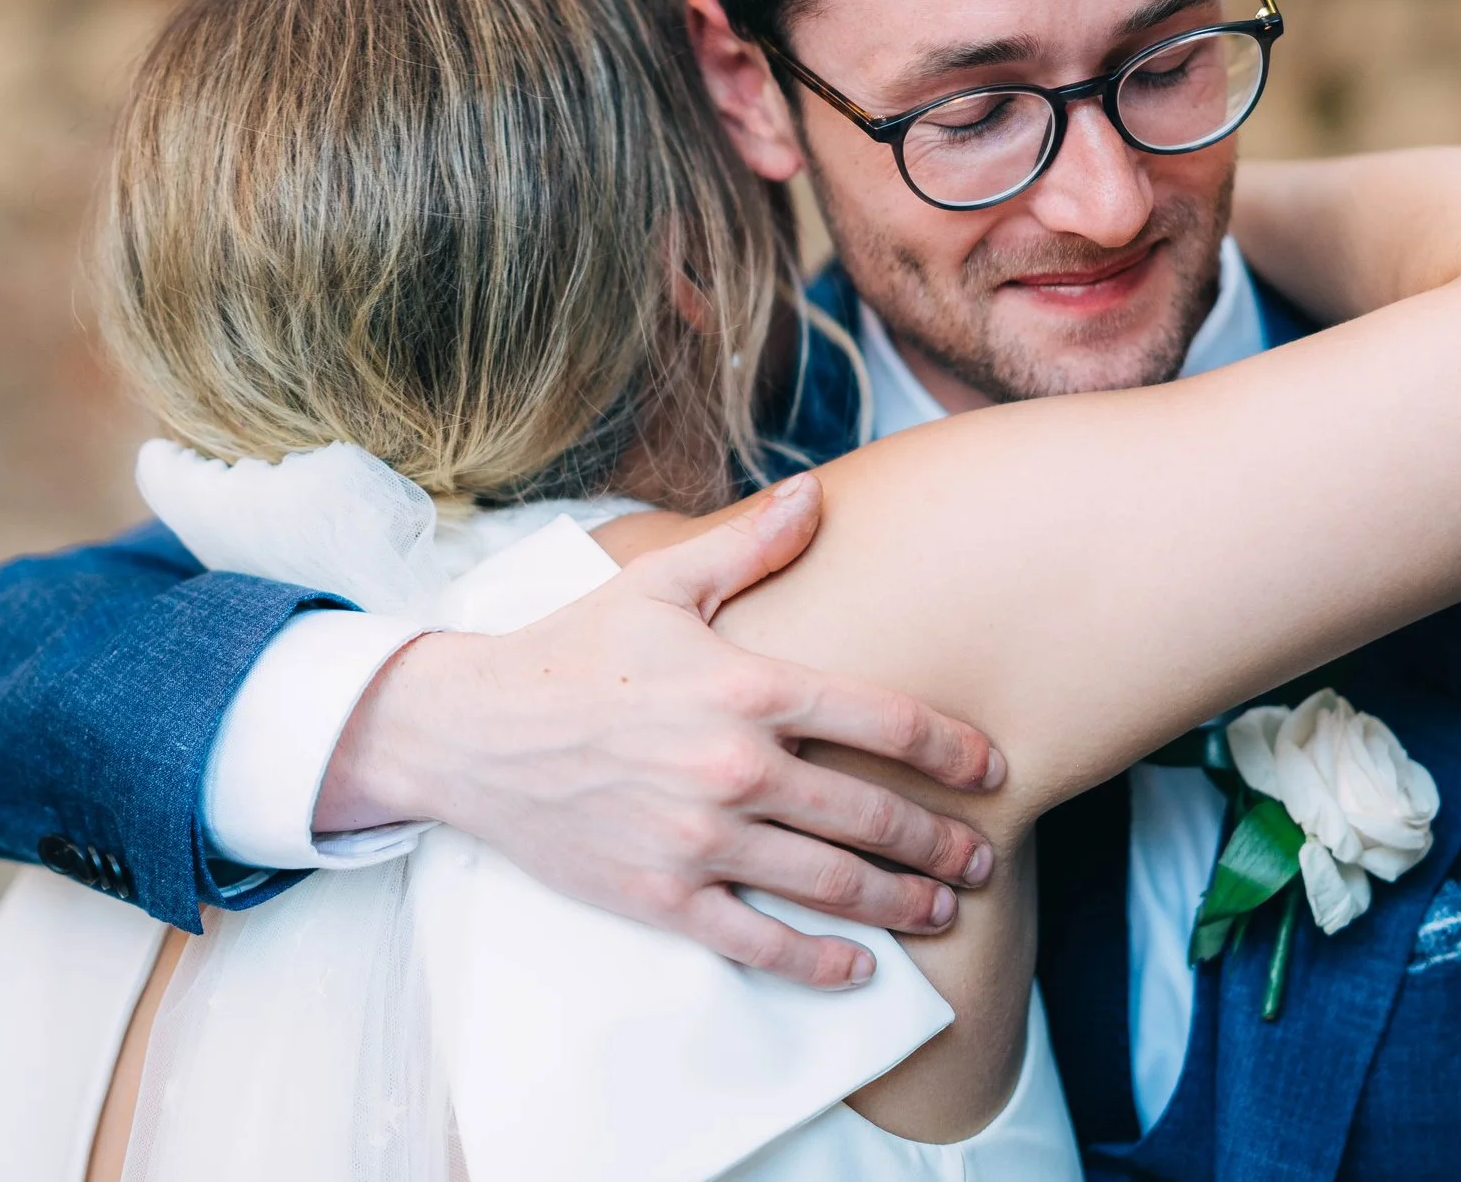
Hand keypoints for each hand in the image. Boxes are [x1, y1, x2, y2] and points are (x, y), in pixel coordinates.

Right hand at [318, 476, 1004, 987]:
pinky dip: (819, 962)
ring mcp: (700, 842)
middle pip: (873, 815)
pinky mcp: (661, 897)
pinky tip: (859, 966)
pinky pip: (759, 944)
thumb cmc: (569, 652)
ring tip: (946, 906)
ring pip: (832, 885)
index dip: (953, 748)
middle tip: (985, 855)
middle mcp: (734, 768)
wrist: (468, 731)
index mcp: (747, 687)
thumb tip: (817, 495)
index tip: (993, 768)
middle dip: (944, 841)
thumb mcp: (658, 584)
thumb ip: (749, 547)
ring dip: (904, 902)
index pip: (883, 721)